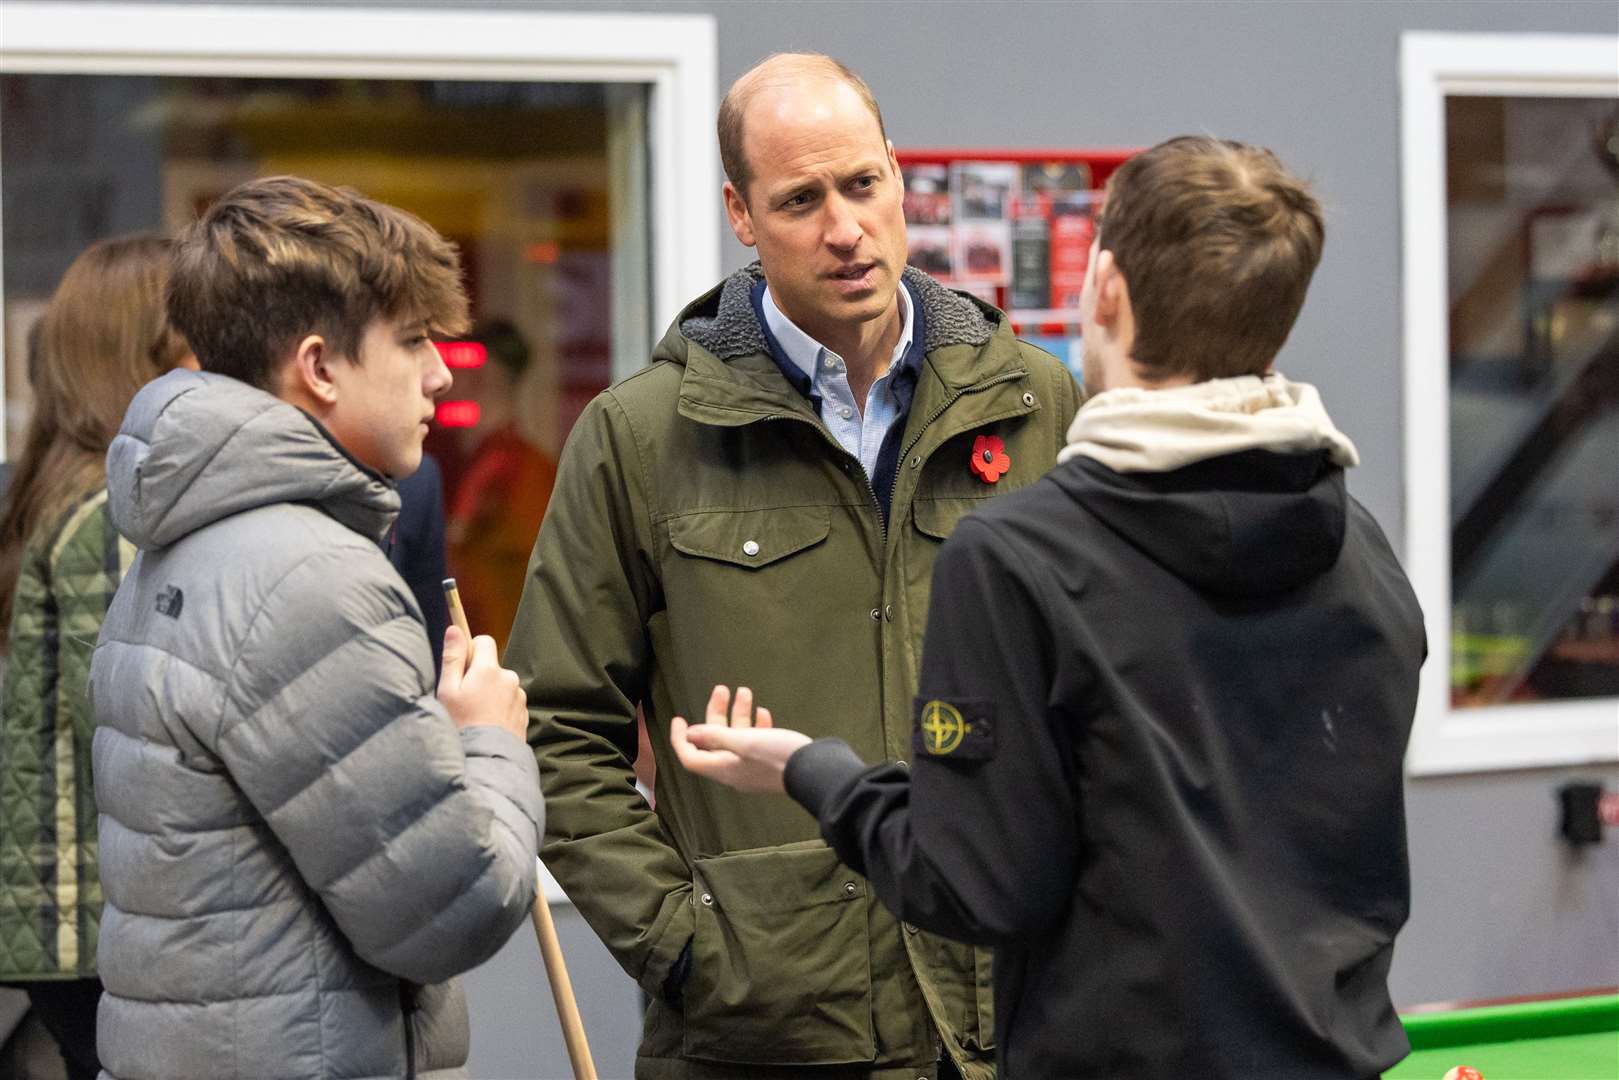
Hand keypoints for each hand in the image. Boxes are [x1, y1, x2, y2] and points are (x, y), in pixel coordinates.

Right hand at [438, 625, 527, 741]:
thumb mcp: (448, 691)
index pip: (484, 641)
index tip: (461, 668)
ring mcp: (519, 697)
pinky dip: (500, 709)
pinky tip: (489, 725)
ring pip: (502, 686)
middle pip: (492, 666)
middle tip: (465, 700)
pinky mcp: (524, 714)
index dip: (471, 650)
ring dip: (491, 695)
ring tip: (477, 716)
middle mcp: (509, 679)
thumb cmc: (462, 725)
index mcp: (489, 669)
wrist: (486, 760)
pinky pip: (510, 703)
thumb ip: (453, 658)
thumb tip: (455, 629)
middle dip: (479, 677)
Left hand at [671, 685, 810, 794]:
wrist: (817, 771)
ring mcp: (753, 768)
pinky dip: (756, 725)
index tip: (679, 719)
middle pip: (714, 742)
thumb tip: (690, 734)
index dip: (680, 738)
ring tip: (744, 691)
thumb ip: (716, 736)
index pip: (691, 757)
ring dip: (738, 714)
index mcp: (724, 768)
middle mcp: (735, 770)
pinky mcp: (769, 764)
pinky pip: (755, 743)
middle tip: (721, 689)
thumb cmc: (779, 757)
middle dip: (716, 713)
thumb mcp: (746, 742)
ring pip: (737, 738)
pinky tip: (763, 712)